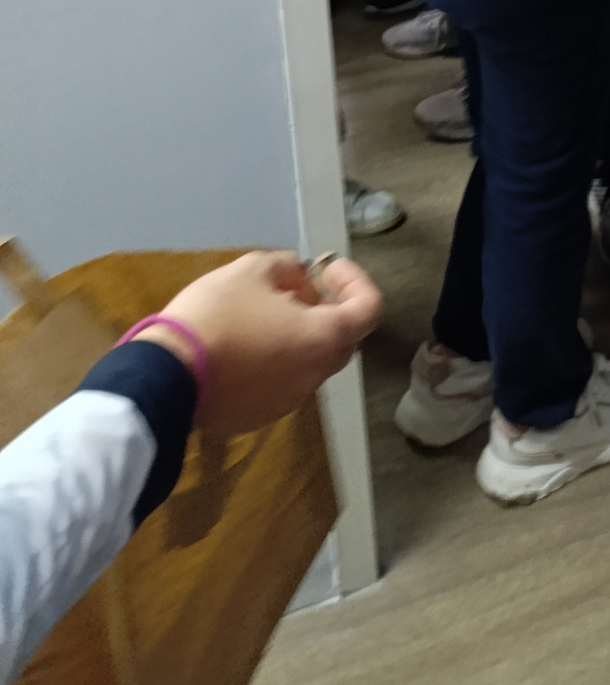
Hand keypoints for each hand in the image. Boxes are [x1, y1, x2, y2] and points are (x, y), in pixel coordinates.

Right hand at [143, 250, 382, 434]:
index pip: (369, 310)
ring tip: (266, 313)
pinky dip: (277, 359)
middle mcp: (314, 376)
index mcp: (323, 339)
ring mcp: (287, 402)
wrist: (164, 378)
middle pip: (342, 339)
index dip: (355, 281)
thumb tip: (297, 276)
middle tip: (299, 289)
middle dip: (328, 309)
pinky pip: (282, 382)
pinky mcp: (258, 417)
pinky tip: (244, 344)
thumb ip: (286, 267)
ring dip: (301, 335)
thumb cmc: (216, 316)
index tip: (326, 268)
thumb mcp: (251, 270)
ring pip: (310, 362)